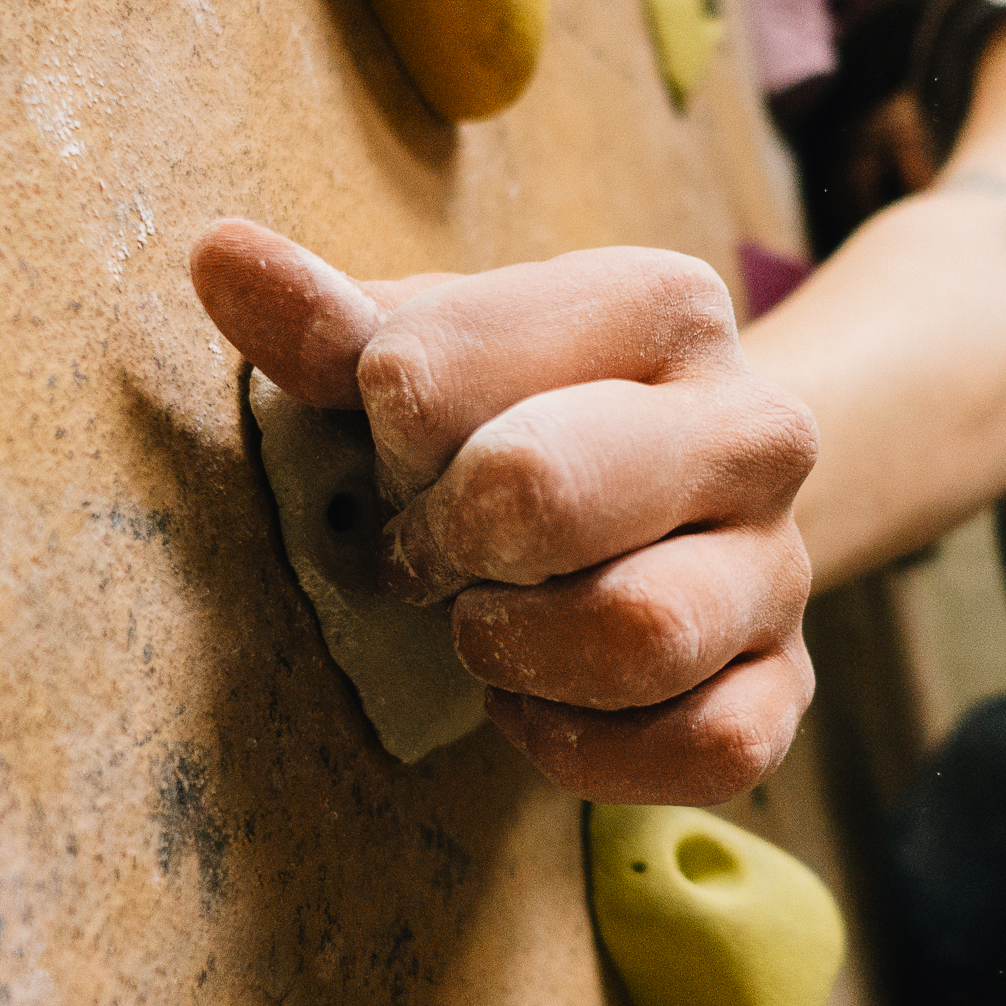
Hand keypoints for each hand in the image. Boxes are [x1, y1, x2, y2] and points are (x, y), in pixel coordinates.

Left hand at [190, 219, 818, 804]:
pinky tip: (537, 705)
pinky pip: (705, 748)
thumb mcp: (423, 352)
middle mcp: (752, 426)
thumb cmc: (520, 416)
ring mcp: (777, 565)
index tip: (403, 443)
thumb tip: (218, 257)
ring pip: (640, 631)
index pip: (430, 374)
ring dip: (515, 647)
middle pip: (542, 491)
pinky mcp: (786, 688)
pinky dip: (587, 747)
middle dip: (445, 535)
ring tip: (487, 625)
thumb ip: (325, 325)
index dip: (381, 432)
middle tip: (433, 547)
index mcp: (661, 304)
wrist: (671, 501)